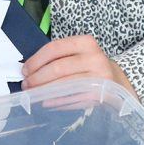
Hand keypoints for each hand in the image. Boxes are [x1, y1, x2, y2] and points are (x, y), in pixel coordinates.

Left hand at [21, 35, 135, 95]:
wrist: (118, 80)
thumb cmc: (90, 65)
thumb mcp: (77, 53)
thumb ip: (57, 57)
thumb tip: (28, 70)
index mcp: (86, 42)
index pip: (54, 48)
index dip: (36, 60)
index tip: (25, 70)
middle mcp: (95, 58)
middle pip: (58, 68)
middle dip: (37, 78)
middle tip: (26, 85)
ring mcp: (99, 78)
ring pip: (64, 84)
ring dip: (44, 90)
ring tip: (33, 93)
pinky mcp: (100, 95)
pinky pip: (73, 99)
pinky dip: (56, 101)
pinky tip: (46, 102)